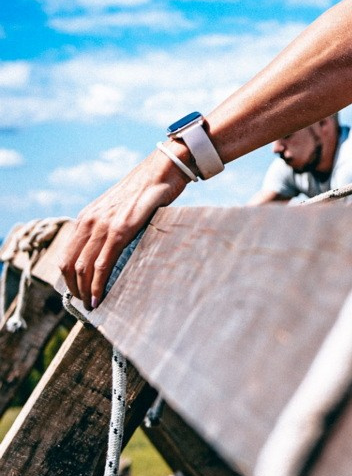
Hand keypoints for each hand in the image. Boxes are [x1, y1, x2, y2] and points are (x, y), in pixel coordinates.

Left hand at [59, 150, 190, 308]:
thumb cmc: (146, 191)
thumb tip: (112, 249)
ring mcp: (103, 225)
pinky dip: (97, 284)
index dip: (68, 279)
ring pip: (82, 267)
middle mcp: (89, 221)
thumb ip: (110, 226)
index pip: (66, 255)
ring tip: (92, 305)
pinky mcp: (120, 229)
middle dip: (74, 289)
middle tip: (85, 304)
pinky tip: (99, 297)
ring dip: (84, 290)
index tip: (78, 293)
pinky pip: (102, 264)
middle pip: (69, 264)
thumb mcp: (120, 209)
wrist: (162, 170)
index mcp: (86, 217)